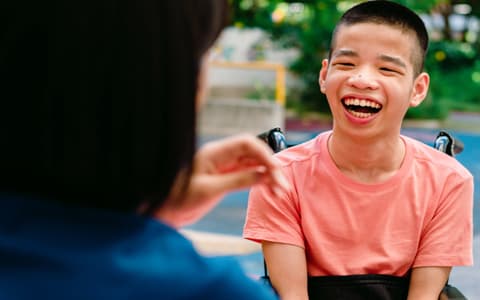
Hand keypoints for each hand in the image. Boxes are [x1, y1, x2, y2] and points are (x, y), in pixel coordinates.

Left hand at [157, 134, 287, 226]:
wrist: (166, 210)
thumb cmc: (179, 198)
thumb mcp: (209, 190)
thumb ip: (237, 180)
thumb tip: (264, 174)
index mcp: (215, 152)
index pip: (246, 143)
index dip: (264, 153)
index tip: (275, 170)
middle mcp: (222, 156)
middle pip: (254, 153)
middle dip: (270, 166)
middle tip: (282, 186)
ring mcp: (225, 166)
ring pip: (254, 164)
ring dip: (268, 175)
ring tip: (280, 191)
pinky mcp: (226, 177)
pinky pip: (249, 174)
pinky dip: (261, 181)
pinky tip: (270, 188)